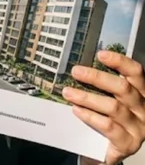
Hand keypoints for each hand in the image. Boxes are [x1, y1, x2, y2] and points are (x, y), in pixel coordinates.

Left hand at [62, 50, 144, 164]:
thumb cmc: (108, 119)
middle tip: (75, 71)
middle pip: (123, 88)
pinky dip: (90, 116)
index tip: (101, 54)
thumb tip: (79, 68)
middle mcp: (143, 109)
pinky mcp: (129, 143)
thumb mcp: (108, 100)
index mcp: (141, 94)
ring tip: (68, 92)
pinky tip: (77, 110)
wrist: (105, 151)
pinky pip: (109, 126)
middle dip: (97, 77)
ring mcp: (138, 127)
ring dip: (87, 97)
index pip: (137, 73)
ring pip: (113, 107)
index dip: (120, 62)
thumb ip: (101, 86)